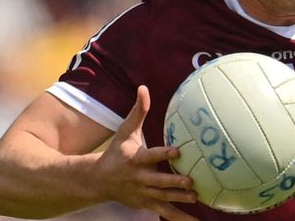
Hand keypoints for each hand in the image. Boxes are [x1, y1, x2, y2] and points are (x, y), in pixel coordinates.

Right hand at [96, 85, 198, 219]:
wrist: (99, 180)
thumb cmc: (117, 151)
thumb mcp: (125, 131)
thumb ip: (138, 111)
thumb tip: (144, 88)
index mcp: (135, 159)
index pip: (150, 156)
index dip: (163, 154)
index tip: (177, 151)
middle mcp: (138, 178)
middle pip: (158, 181)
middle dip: (173, 182)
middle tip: (191, 181)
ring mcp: (142, 193)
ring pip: (162, 197)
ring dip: (178, 199)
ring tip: (195, 197)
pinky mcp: (146, 204)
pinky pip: (164, 212)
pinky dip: (179, 217)